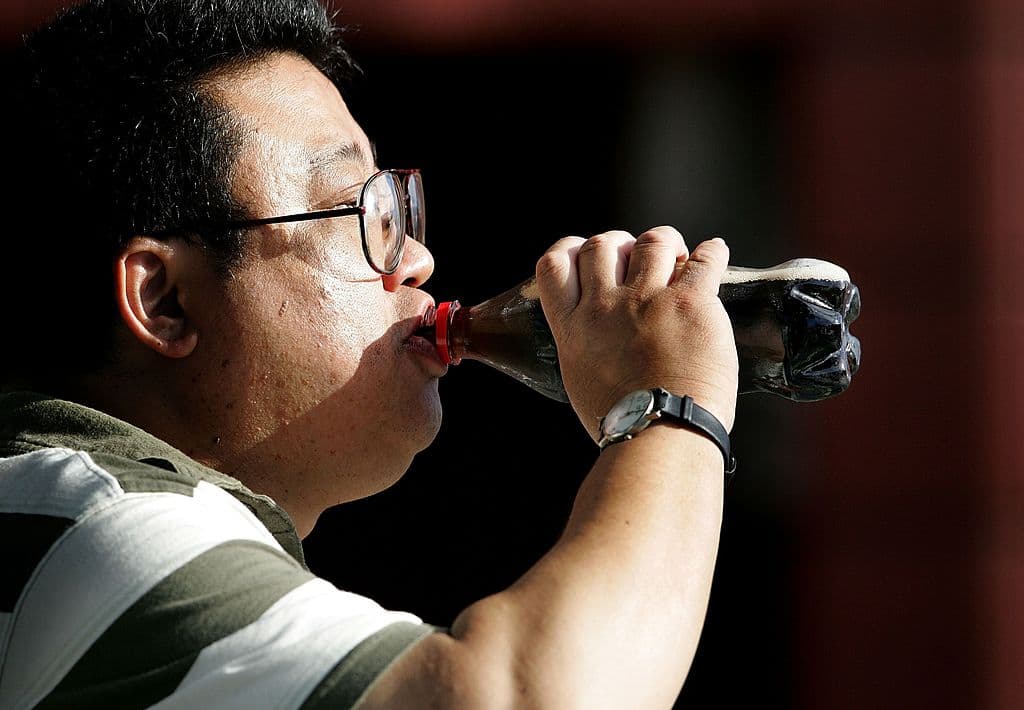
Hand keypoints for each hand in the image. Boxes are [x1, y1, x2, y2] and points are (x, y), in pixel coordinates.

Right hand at [534, 226, 737, 440]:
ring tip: (677, 255)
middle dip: (620, 243)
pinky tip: (714, 254)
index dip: (570, 250)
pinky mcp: (689, 303)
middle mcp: (605, 307)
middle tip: (637, 257)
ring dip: (665, 243)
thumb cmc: (623, 422)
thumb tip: (598, 335)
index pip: (554, 265)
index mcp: (573, 328)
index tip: (585, 253)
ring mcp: (646, 301)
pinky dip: (712, 252)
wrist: (660, 433)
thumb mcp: (581, 379)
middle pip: (602, 245)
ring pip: (651, 242)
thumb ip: (585, 346)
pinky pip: (704, 260)